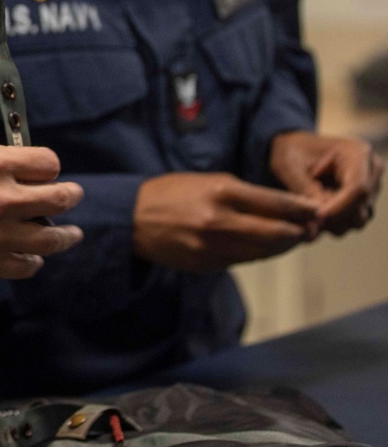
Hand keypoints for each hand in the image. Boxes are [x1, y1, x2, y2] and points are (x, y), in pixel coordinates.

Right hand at [0, 143, 82, 280]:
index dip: (49, 167)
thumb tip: (14, 170)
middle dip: (70, 196)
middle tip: (73, 197)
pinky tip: (32, 257)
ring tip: (72, 235)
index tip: (46, 173)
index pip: (49, 162)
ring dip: (66, 235)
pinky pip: (27, 265)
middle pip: (61, 198)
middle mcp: (4, 198)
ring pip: (54, 237)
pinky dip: (34, 260)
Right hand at [133, 171, 320, 273]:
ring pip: (262, 253)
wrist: (132, 218)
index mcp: (222, 192)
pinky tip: (262, 248)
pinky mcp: (206, 265)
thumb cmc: (173, 193)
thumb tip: (281, 208)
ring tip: (291, 240)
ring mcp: (212, 247)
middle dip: (298, 233)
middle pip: (275, 234)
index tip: (316, 212)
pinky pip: (241, 261)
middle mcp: (219, 221)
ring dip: (281, 248)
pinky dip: (256, 255)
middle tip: (310, 231)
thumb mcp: (210, 180)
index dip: (301, 210)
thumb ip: (245, 194)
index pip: (276, 204)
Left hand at [270, 130, 383, 236]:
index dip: (339, 207)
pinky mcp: (364, 203)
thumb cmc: (292, 152)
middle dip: (333, 217)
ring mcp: (371, 188)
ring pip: (357, 220)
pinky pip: (352, 222)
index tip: (317, 215)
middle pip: (360, 208)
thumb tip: (320, 215)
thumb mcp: (291, 166)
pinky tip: (315, 211)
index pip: (358, 188)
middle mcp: (371, 171)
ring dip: (332, 222)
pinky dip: (333, 222)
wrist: (297, 150)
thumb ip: (306, 189)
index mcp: (357, 153)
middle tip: (305, 213)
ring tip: (308, 208)